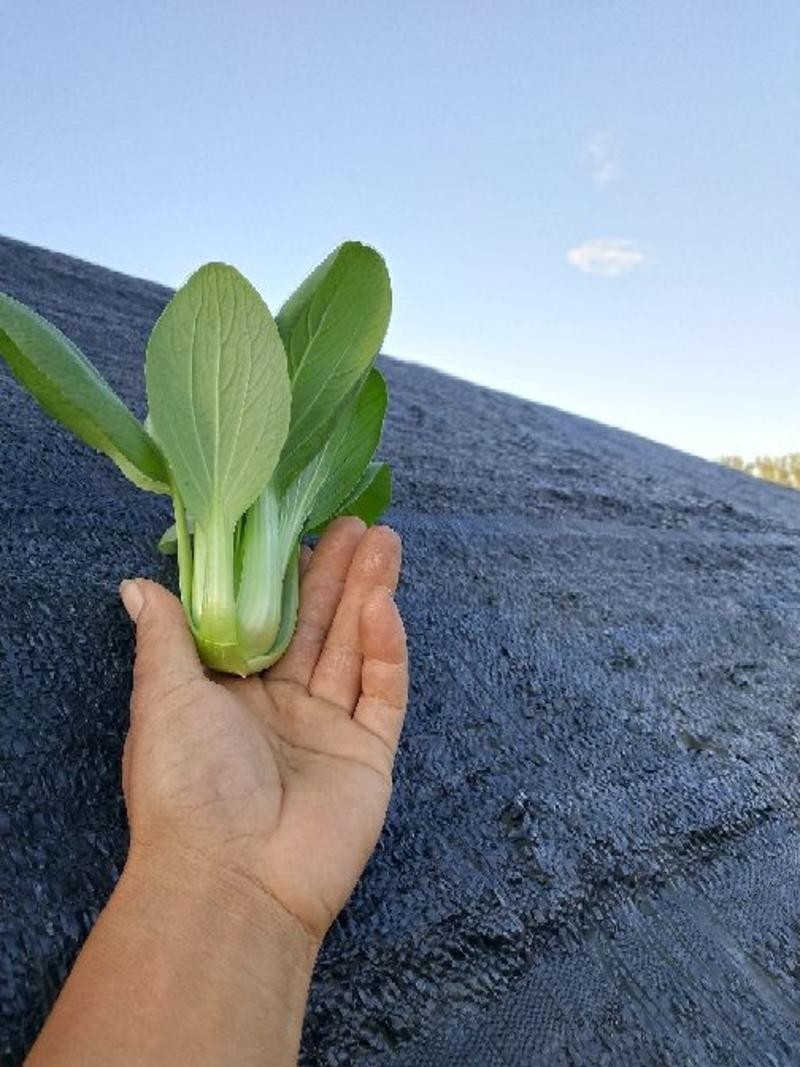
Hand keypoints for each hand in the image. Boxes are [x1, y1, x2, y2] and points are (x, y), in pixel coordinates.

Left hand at [119, 517, 406, 946]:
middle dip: (339, 574)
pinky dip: (386, 649)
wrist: (231, 878)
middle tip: (359, 522)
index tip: (300, 531)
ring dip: (371, 594)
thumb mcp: (164, 698)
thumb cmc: (187, 783)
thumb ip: (164, 636)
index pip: (268, 623)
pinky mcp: (369, 756)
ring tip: (385, 541)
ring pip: (356, 649)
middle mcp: (284, 709)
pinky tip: (384, 604)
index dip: (286, 579)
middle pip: (320, 628)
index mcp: (234, 697)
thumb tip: (137, 585)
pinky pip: (383, 693)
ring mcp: (330, 731)